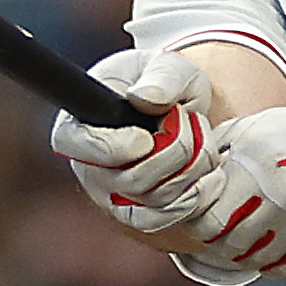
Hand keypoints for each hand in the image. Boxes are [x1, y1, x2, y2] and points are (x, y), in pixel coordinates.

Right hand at [50, 49, 224, 233]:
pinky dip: (196, 198)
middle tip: (190, 121)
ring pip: (155, 201)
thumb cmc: (165, 84)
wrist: (186, 111)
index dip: (112, 148)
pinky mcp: (140, 214)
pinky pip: (165, 219)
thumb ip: (161, 77)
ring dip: (192, 170)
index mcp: (79, 124)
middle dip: (174, 151)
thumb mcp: (169, 67)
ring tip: (203, 139)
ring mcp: (113, 195)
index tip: (145, 137)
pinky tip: (210, 176)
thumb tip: (146, 97)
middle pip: (130, 180)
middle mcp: (90, 166)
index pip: (75, 145)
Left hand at [171, 94, 285, 284]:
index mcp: (258, 162)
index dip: (202, 224)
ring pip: (256, 261)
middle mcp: (283, 194)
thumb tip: (190, 183)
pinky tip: (277, 242)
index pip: (210, 220)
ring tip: (253, 235)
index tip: (206, 219)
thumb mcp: (257, 128)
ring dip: (248, 252)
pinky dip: (275, 260)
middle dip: (222, 240)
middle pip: (230, 244)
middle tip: (227, 231)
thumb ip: (220, 153)